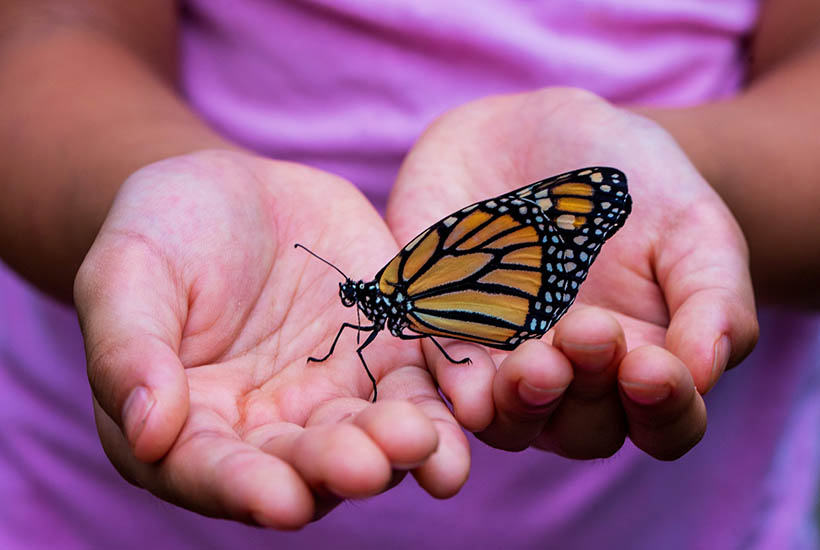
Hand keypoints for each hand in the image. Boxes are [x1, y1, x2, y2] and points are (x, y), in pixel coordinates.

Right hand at [74, 150, 468, 527]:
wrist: (235, 191)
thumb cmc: (162, 232)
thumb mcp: (126, 274)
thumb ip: (129, 350)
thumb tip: (147, 432)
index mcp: (192, 427)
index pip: (214, 472)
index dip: (244, 489)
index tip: (279, 500)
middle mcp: (270, 428)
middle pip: (306, 465)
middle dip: (338, 468)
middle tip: (369, 465)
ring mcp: (336, 394)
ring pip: (373, 436)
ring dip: (403, 449)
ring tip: (425, 444)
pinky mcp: (388, 354)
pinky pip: (422, 384)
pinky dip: (447, 398)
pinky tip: (472, 404)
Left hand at [386, 88, 758, 459]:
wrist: (539, 132)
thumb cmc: (633, 184)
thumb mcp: (692, 226)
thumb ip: (713, 298)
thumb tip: (705, 372)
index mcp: (642, 363)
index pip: (665, 423)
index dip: (665, 409)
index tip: (653, 367)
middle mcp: (572, 379)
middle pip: (582, 430)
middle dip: (586, 393)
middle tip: (587, 331)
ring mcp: (503, 361)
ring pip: (509, 421)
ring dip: (521, 404)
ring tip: (533, 363)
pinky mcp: (442, 332)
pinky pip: (443, 373)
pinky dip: (454, 382)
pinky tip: (467, 383)